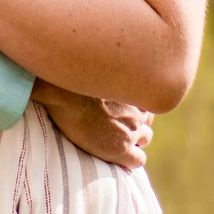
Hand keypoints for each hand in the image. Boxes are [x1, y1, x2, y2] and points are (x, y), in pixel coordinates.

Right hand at [33, 80, 152, 170]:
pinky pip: (138, 160)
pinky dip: (131, 160)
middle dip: (137, 121)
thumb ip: (99, 68)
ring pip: (146, 137)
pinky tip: (120, 158)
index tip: (122, 107)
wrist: (65, 95)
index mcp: (134, 89)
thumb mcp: (91, 68)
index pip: (145, 98)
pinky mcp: (121, 149)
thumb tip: (89, 54)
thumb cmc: (70, 77)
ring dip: (135, 139)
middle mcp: (138, 108)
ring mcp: (132, 129)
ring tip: (119, 140)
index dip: (134, 104)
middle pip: (148, 117)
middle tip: (120, 123)